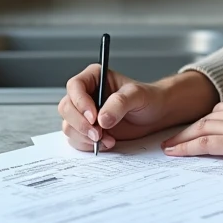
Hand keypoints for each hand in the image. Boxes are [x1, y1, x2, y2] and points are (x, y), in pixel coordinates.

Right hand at [57, 67, 216, 151]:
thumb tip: (102, 119)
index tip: (93, 117)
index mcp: (94, 77)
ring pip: (69, 125)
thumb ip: (120, 103)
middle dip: (80, 124)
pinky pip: (76, 139)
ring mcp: (84, 114)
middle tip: (98, 133)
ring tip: (108, 139)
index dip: (80, 102)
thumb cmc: (148, 98)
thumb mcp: (137, 95)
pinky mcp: (88, 130)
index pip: (75, 86)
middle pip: (66, 108)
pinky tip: (108, 142)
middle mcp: (86, 95)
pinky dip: (88, 145)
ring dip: (84, 137)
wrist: (156, 115)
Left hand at [160, 97, 222, 169]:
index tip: (197, 126)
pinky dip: (186, 146)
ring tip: (169, 145)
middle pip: (208, 116)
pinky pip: (204, 143)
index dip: (207, 119)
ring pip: (201, 128)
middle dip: (190, 127)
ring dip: (182, 137)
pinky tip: (175, 152)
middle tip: (176, 136)